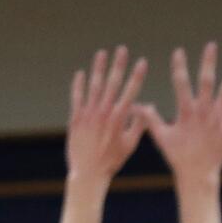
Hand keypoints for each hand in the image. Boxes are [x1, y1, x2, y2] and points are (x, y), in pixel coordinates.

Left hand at [65, 46, 147, 180]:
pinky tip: (80, 73)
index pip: (131, 91)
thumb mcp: (130, 144)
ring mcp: (88, 115)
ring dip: (98, 68)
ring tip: (102, 53)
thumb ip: (138, 124)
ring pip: (94, 86)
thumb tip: (145, 107)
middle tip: (122, 49)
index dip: (137, 75)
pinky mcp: (75, 119)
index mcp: (119, 118)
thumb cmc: (111, 161)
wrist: (88, 173)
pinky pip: (76, 98)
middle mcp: (104, 113)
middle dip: (118, 64)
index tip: (142, 61)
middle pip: (112, 83)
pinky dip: (78, 85)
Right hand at [140, 43, 221, 181]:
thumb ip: (150, 119)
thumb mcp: (162, 137)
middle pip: (206, 82)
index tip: (178, 51)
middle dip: (208, 62)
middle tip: (211, 45)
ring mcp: (218, 118)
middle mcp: (204, 112)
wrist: (197, 174)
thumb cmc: (177, 156)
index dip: (179, 67)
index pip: (181, 84)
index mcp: (186, 113)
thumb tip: (136, 105)